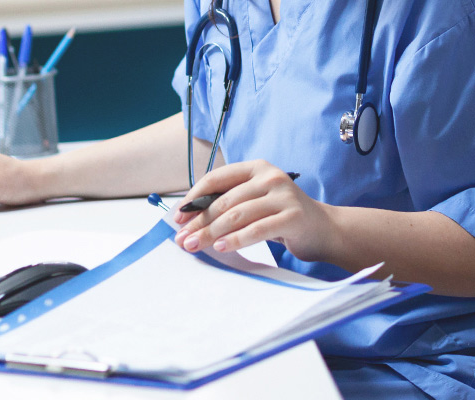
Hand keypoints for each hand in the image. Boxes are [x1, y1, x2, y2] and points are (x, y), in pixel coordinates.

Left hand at [173, 160, 332, 260]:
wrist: (325, 229)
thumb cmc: (281, 217)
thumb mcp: (254, 202)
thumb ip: (228, 204)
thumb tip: (188, 219)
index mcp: (256, 168)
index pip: (216, 178)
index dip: (194, 198)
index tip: (178, 217)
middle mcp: (270, 177)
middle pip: (224, 201)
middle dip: (198, 221)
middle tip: (182, 239)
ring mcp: (283, 196)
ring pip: (237, 215)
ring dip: (211, 233)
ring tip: (195, 245)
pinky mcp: (293, 217)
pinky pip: (256, 229)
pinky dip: (236, 239)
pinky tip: (221, 247)